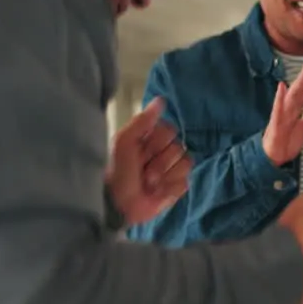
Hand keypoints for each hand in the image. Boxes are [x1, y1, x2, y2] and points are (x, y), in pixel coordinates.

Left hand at [107, 97, 190, 224]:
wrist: (117, 203)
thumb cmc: (117, 171)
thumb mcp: (124, 142)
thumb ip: (142, 120)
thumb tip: (161, 100)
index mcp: (149, 139)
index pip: (170, 130)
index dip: (157, 141)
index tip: (141, 150)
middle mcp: (162, 152)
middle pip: (179, 146)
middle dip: (160, 161)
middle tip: (143, 171)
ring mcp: (171, 171)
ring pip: (185, 164)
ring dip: (164, 175)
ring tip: (148, 183)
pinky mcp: (177, 188)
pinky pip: (185, 182)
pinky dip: (169, 188)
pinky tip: (156, 192)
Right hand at [264, 58, 302, 166]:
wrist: (273, 157)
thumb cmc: (286, 143)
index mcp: (296, 110)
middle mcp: (290, 109)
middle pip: (301, 89)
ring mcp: (282, 114)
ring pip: (293, 95)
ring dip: (299, 82)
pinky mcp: (276, 123)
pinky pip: (278, 109)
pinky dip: (280, 98)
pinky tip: (282, 87)